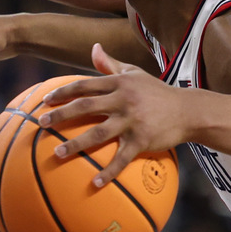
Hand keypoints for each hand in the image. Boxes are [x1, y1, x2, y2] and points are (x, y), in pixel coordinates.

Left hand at [41, 44, 187, 185]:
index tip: (45, 101)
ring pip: (98, 133)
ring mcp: (132, 121)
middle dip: (61, 115)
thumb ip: (111, 64)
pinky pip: (122, 158)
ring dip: (76, 144)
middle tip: (41, 124)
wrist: (189, 111)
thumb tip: (93, 48)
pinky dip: (108, 172)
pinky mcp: (142, 140)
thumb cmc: (158, 92)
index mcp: (119, 83)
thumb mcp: (135, 74)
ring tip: (57, 154)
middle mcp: (123, 100)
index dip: (63, 93)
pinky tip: (95, 183)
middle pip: (85, 106)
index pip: (85, 86)